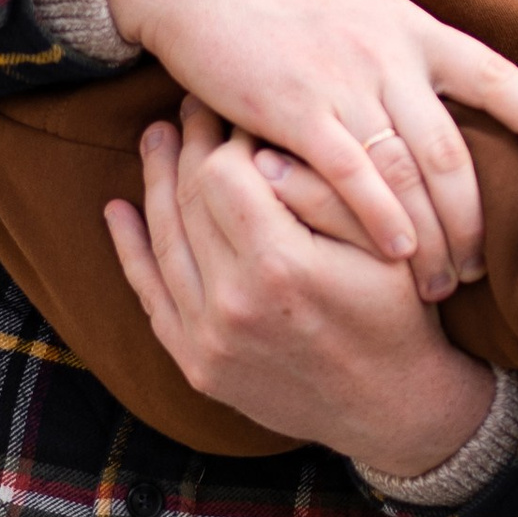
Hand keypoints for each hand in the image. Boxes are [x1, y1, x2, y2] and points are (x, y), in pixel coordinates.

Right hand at [103, 0, 517, 299]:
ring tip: (441, 285)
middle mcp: (390, 52)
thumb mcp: (360, 8)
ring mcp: (344, 79)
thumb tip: (445, 91)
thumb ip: (402, 51)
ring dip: (433, 236)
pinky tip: (397, 256)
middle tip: (482, 270)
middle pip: (454, 150)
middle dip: (475, 219)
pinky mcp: (295, 107)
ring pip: (412, 171)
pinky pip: (354, 174)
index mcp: (414, 27)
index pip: (497, 76)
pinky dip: (380, 220)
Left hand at [106, 104, 503, 477]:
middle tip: (190, 108)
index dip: (225, 135)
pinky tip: (119, 210)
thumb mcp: (383, 242)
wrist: (392, 408)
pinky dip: (131, 251)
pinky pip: (151, 298)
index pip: (223, 174)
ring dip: (155, 184)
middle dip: (188, 147)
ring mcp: (208, 340)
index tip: (234, 110)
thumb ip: (323, 192)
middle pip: (189, 202)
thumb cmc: (398, 313)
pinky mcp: (197, 366)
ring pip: (163, 242)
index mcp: (280, 266)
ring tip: (155, 139)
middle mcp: (232, 304)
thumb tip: (259, 151)